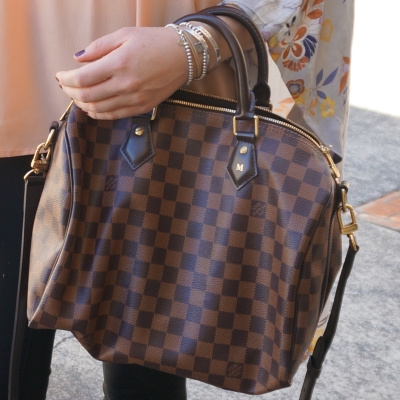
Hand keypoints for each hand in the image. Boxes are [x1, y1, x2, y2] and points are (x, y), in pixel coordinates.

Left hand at [56, 27, 187, 119]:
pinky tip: (92, 108)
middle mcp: (126, 84)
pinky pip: (115, 115)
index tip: (60, 76)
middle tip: (65, 86)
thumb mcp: (125, 35)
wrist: (183, 56)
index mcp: (119, 63)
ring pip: (99, 109)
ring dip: (83, 104)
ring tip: (76, 97)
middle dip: (70, 93)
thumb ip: (98, 47)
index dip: (66, 80)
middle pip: (87, 97)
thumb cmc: (154, 42)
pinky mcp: (142, 107)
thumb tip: (77, 59)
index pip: (82, 79)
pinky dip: (99, 114)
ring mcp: (135, 99)